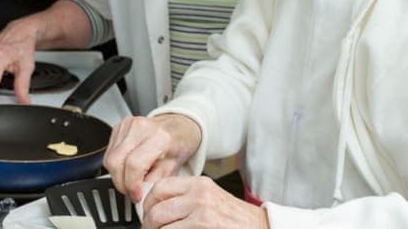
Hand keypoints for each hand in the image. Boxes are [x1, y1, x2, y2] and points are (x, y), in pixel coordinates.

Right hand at [104, 114, 201, 201]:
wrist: (177, 126)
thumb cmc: (177, 144)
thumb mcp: (172, 168)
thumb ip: (154, 182)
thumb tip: (139, 194)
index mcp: (158, 137)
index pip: (134, 165)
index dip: (132, 185)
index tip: (137, 195)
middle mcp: (141, 127)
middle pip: (116, 162)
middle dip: (121, 183)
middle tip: (132, 191)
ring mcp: (128, 124)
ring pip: (109, 158)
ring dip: (117, 175)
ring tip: (131, 178)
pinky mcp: (119, 126)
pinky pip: (109, 152)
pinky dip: (116, 165)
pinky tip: (127, 166)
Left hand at [141, 176, 267, 228]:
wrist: (260, 227)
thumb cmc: (235, 218)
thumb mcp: (210, 198)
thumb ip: (186, 198)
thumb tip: (157, 206)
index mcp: (198, 184)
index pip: (159, 188)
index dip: (147, 204)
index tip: (146, 215)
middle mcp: (199, 195)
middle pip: (156, 209)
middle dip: (148, 225)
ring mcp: (202, 213)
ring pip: (161, 225)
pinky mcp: (204, 227)